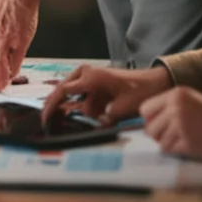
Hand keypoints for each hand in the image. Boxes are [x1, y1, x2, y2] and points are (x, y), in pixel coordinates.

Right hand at [42, 65, 171, 126]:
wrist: (156, 83)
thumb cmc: (140, 92)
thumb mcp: (121, 108)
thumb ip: (102, 118)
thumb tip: (91, 127)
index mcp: (89, 77)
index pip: (62, 91)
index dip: (51, 107)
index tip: (45, 120)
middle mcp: (85, 74)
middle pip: (63, 93)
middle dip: (60, 108)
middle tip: (54, 124)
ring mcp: (90, 77)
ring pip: (75, 98)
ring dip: (80, 110)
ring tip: (90, 118)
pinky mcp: (95, 83)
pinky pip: (84, 98)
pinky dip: (87, 108)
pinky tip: (97, 114)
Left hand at [140, 87, 201, 163]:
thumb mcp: (193, 102)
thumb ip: (170, 106)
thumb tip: (146, 119)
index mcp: (177, 94)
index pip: (145, 109)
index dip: (151, 120)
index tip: (163, 125)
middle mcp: (176, 106)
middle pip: (149, 127)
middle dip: (159, 135)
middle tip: (176, 136)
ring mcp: (180, 123)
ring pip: (158, 140)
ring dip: (169, 144)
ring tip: (188, 139)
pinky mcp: (186, 140)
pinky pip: (169, 150)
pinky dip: (178, 151)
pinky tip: (193, 145)